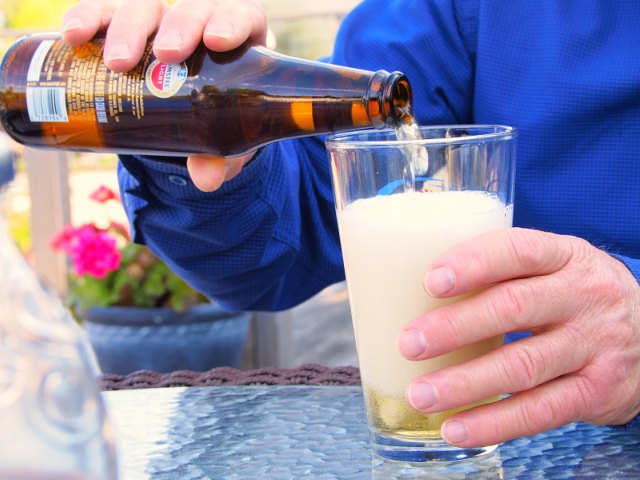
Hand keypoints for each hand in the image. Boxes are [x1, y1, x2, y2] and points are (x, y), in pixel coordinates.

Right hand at [60, 0, 266, 190]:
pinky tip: (73, 35)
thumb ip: (219, 156)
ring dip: (129, 29)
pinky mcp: (122, 25)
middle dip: (177, 28)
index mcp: (237, 39)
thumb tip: (205, 179)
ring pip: (145, 9)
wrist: (186, 118)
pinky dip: (87, 19)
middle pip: (189, 10)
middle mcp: (199, 21)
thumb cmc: (216, 120)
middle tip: (165, 56)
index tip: (216, 41)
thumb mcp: (221, 139)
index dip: (230, 22)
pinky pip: (103, 13)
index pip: (239, 18)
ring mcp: (159, 21)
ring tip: (118, 62)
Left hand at [395, 227, 639, 446]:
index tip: (430, 282)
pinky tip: (455, 428)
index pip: (518, 251)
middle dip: (455, 328)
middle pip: (515, 308)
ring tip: (420, 394)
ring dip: (465, 384)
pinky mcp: (596, 391)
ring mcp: (594, 346)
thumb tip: (412, 287)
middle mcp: (584, 297)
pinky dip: (493, 422)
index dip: (474, 264)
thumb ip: (502, 271)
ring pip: (523, 366)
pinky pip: (540, 411)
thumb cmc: (571, 295)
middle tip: (409, 344)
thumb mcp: (552, 267)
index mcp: (565, 256)